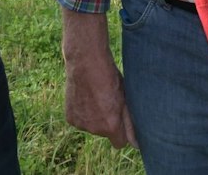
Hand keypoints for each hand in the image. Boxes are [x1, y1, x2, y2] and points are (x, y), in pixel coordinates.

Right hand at [60, 9, 135, 148]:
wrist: (86, 62)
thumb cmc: (110, 78)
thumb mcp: (125, 98)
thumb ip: (130, 123)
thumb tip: (137, 144)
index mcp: (111, 126)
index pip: (120, 144)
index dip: (121, 132)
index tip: (121, 120)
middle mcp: (95, 129)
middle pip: (105, 133)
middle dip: (107, 122)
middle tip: (107, 101)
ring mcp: (80, 124)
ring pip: (92, 126)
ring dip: (94, 117)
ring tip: (95, 96)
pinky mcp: (70, 118)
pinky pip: (80, 120)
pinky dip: (82, 112)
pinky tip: (85, 96)